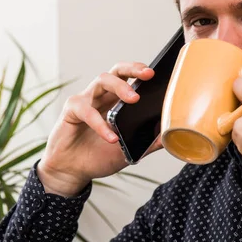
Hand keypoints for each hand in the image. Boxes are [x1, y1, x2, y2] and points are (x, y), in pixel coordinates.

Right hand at [37, 62, 161, 196]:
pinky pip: (86, 111)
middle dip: (132, 69)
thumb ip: (148, 143)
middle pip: (116, 71)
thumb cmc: (98, 156)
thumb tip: (170, 136)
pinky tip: (111, 137)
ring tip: (134, 99)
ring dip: (120, 87)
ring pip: (102, 81)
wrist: (72, 171)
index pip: (129, 77)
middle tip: (148, 74)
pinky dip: (100, 124)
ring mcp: (86, 100)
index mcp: (116, 101)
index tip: (157, 73)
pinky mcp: (71, 111)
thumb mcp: (128, 151)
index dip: (141, 71)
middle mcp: (101, 96)